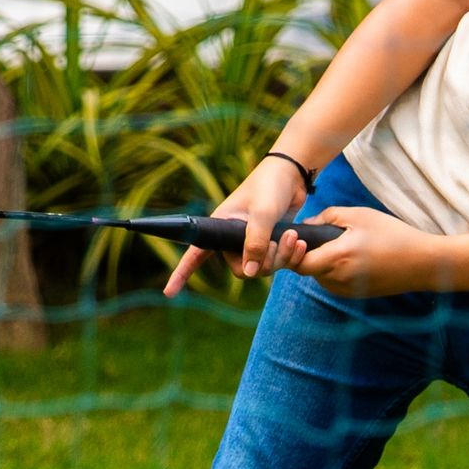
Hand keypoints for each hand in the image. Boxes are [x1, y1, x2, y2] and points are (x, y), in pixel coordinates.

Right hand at [166, 151, 310, 295]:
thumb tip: (250, 273)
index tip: (169, 293)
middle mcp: (233, 238)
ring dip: (282, 256)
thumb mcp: (262, 214)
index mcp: (220, 227)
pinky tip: (299, 242)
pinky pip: (278, 262)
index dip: (182, 273)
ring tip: (294, 237)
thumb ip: (255, 243)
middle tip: (279, 242)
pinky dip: (291, 256)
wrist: (291, 176)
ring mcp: (253, 242)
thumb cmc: (269, 187)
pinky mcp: (271, 244)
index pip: (196, 254)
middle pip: (244, 269)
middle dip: (264, 262)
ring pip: (264, 268)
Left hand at [281, 203, 443, 298]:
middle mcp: (339, 279)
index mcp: (338, 258)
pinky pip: (332, 282)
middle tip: (316, 236)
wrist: (422, 263)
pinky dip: (332, 270)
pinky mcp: (355, 296)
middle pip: (307, 270)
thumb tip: (306, 225)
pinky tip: (348, 256)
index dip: (291, 251)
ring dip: (319, 262)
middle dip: (305, 253)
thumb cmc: (392, 235)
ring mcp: (347, 291)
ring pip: (319, 277)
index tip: (297, 236)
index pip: (298, 262)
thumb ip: (327, 217)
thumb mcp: (359, 215)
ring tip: (336, 244)